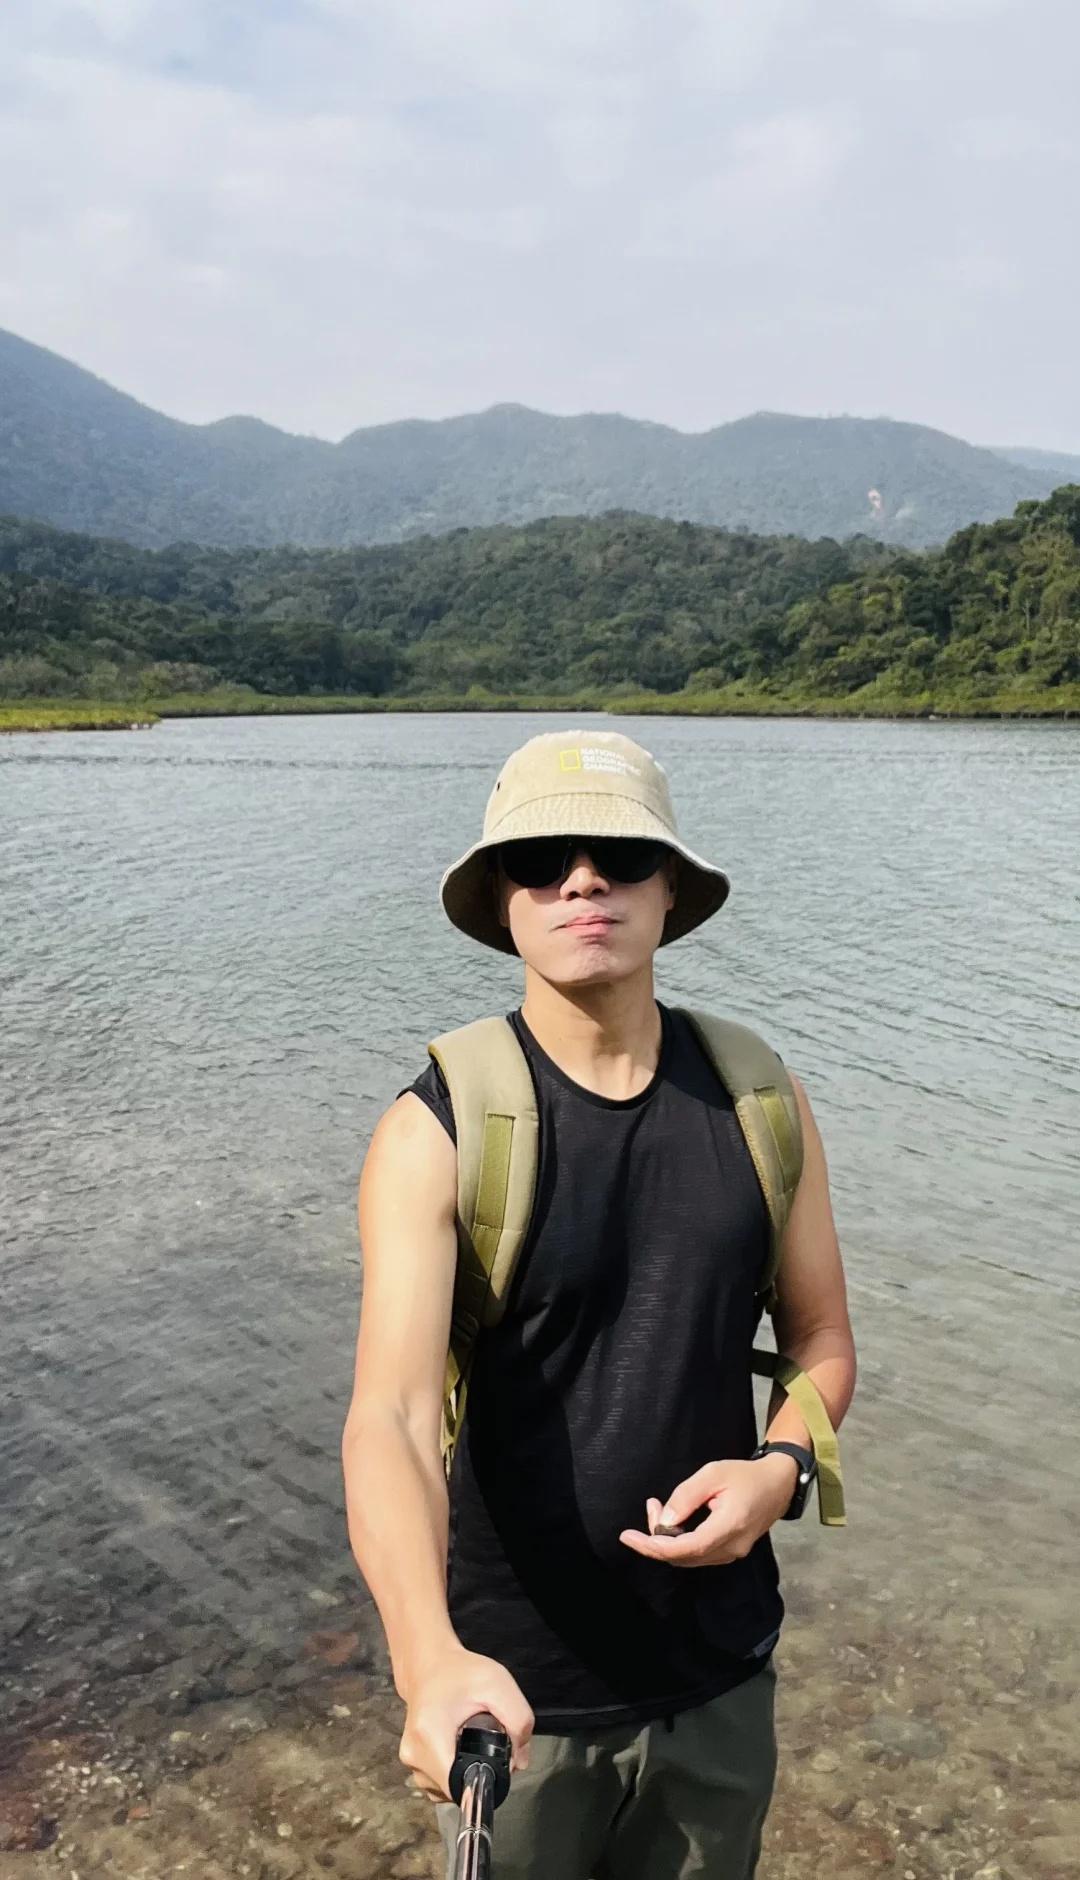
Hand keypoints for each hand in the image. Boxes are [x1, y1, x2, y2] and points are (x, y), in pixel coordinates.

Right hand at [399, 1646, 533, 1803]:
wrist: (429, 1663)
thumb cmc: (462, 1672)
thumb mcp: (499, 1685)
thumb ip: (519, 1721)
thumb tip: (519, 1763)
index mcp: (429, 1737)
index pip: (457, 1788)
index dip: (483, 1782)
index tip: (497, 1764)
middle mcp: (413, 1755)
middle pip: (454, 1791)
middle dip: (477, 1776)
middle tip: (490, 1745)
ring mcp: (409, 1761)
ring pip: (445, 1790)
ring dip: (465, 1775)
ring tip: (474, 1744)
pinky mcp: (411, 1762)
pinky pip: (438, 1783)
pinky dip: (454, 1773)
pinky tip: (461, 1749)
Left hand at [618, 1455, 797, 1566]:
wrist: (777, 1486)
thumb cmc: (745, 1475)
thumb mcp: (713, 1473)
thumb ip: (686, 1496)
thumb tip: (664, 1519)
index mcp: (729, 1526)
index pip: (686, 1548)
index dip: (654, 1545)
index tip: (629, 1537)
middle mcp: (731, 1548)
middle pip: (683, 1557)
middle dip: (656, 1537)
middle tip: (651, 1505)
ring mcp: (732, 1554)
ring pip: (688, 1558)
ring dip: (666, 1539)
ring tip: (658, 1508)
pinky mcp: (730, 1552)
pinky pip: (697, 1554)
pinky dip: (679, 1541)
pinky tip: (673, 1520)